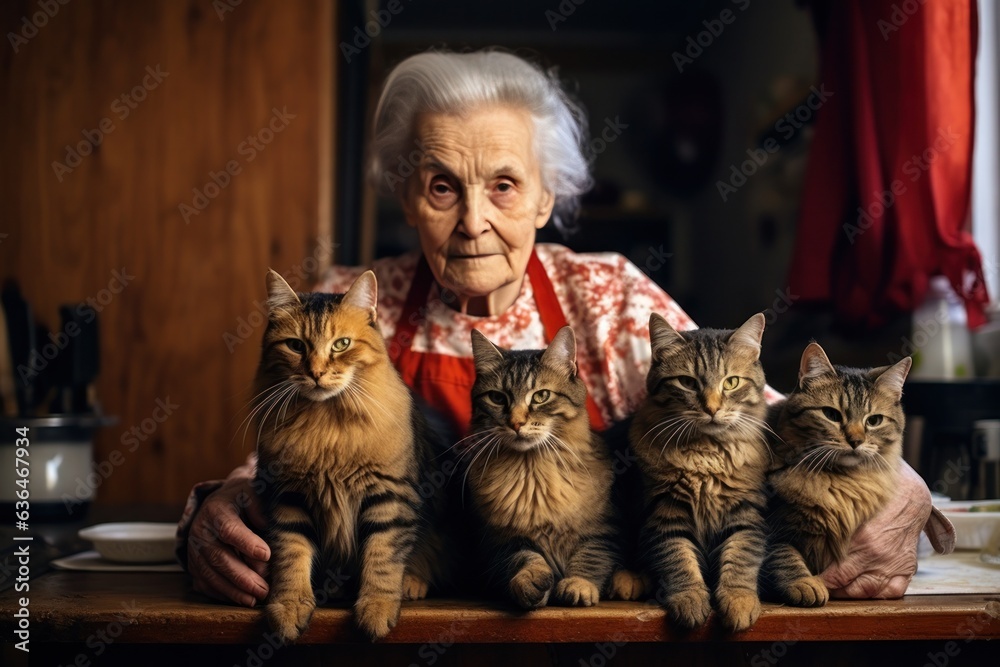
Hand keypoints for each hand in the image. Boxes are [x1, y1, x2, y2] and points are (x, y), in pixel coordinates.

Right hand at [188, 470, 270, 606]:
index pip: (229, 529)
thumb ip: (261, 508)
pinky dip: (222, 594)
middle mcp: (199, 531)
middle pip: (219, 557)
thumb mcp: (254, 493)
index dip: (247, 543)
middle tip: (264, 589)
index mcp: (215, 510)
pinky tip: (241, 599)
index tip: (267, 555)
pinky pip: (205, 584)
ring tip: (255, 599)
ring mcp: (193, 550)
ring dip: (233, 590)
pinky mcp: (193, 565)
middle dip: (243, 577)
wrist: (221, 502)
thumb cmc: (243, 499)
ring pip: (211, 574)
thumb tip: (267, 528)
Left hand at [822, 462, 930, 597]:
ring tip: (838, 591)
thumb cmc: (874, 501)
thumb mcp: (849, 510)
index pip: (836, 574)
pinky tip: (865, 593)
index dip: (822, 582)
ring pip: (870, 592)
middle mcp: (879, 556)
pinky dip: (878, 596)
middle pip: (850, 586)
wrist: (909, 496)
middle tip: (820, 588)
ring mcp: (894, 564)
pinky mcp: (907, 567)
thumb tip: (807, 537)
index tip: (810, 582)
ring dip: (852, 595)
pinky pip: (894, 591)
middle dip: (833, 590)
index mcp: (862, 541)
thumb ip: (833, 528)